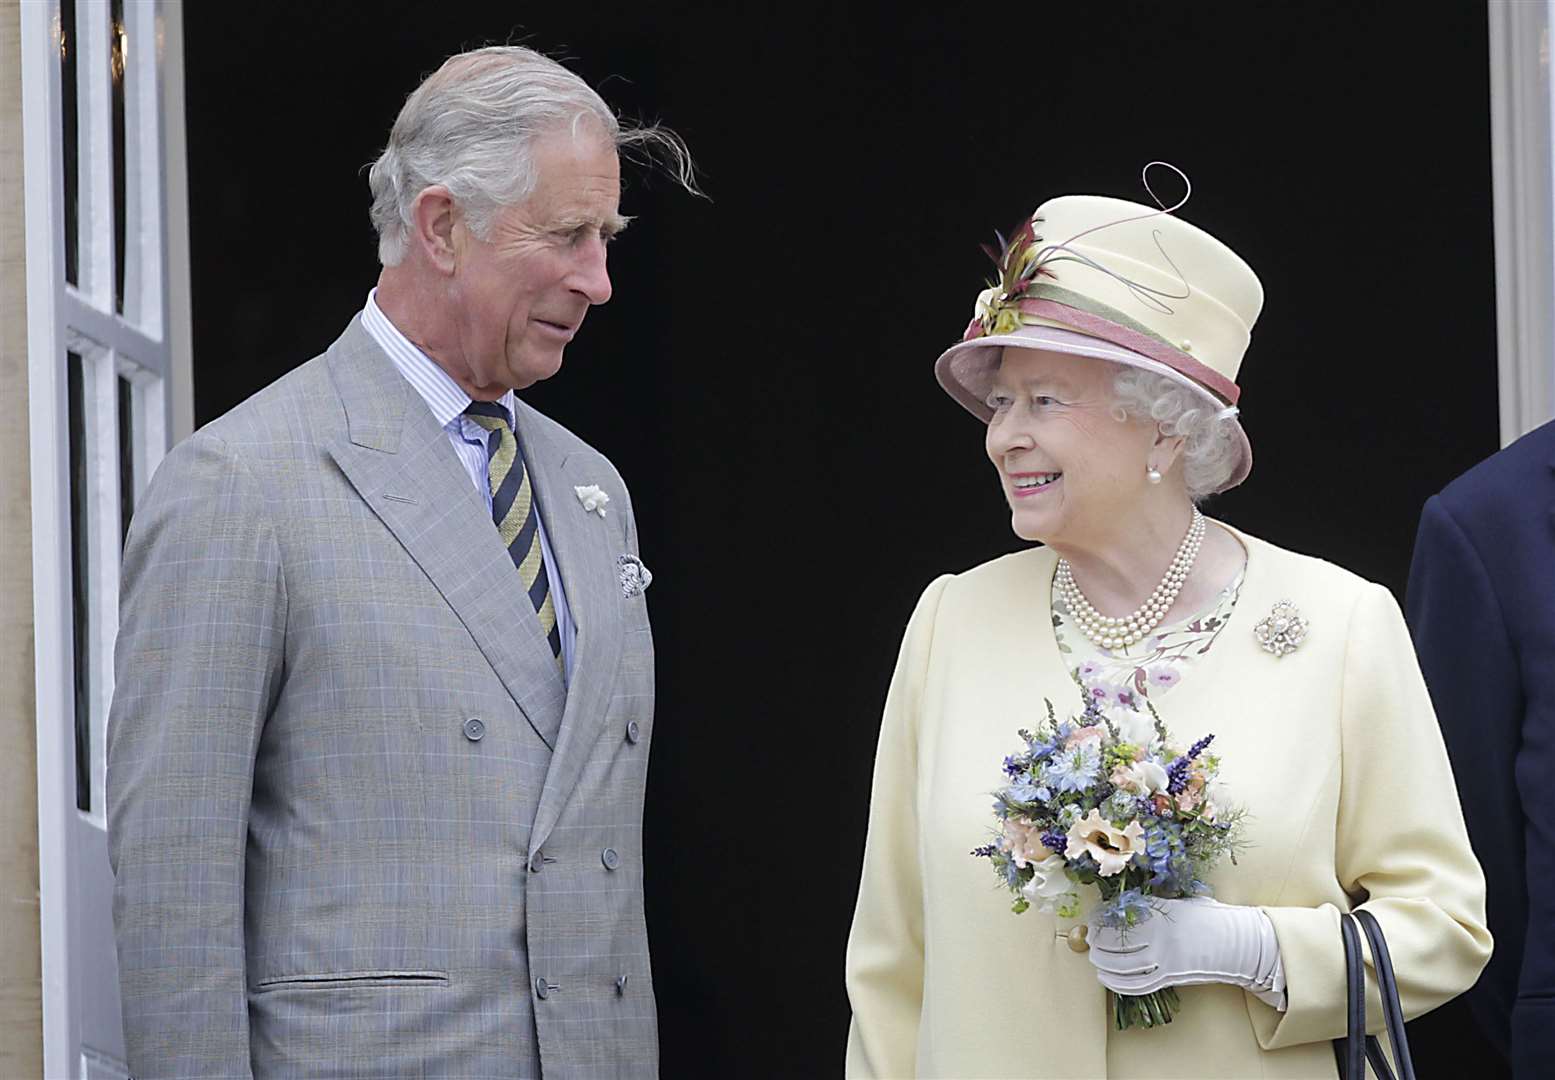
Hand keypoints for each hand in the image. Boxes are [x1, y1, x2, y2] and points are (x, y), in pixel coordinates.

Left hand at [1087, 896, 1281, 996]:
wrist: (1237, 942)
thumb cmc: (1211, 918)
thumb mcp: (1183, 902)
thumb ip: (1157, 904)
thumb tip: (1128, 903)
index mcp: (1163, 913)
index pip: (1121, 915)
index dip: (1103, 918)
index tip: (1093, 918)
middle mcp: (1161, 936)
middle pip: (1118, 941)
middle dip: (1099, 941)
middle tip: (1090, 939)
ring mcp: (1166, 958)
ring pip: (1124, 965)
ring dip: (1104, 963)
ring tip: (1095, 958)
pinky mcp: (1172, 977)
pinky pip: (1139, 984)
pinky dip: (1119, 983)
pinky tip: (1107, 979)